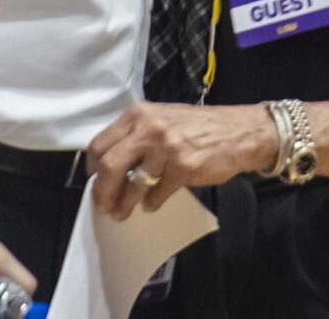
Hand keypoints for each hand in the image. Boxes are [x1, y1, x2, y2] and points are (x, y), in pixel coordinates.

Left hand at [87, 101, 274, 220]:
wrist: (237, 132)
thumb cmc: (196, 127)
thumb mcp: (161, 118)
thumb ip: (137, 135)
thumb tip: (112, 166)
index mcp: (138, 114)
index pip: (101, 143)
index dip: (91, 167)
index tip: (92, 181)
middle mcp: (149, 128)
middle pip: (109, 165)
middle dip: (102, 191)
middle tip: (103, 205)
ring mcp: (166, 148)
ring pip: (132, 184)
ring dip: (124, 204)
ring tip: (122, 213)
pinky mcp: (182, 168)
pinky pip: (157, 194)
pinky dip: (151, 204)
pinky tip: (152, 204)